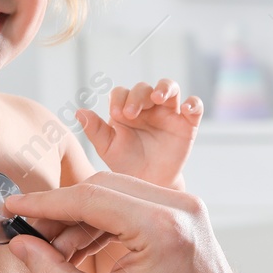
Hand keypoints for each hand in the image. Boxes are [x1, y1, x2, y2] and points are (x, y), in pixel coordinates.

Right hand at [3, 173, 272, 272]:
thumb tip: (21, 247)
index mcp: (161, 226)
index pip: (88, 198)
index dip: (43, 203)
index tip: (11, 208)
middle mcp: (176, 204)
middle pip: (99, 187)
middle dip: (60, 212)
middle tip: (31, 238)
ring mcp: (181, 204)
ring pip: (112, 192)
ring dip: (78, 219)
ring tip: (56, 253)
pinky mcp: (180, 211)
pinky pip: (129, 203)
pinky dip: (100, 222)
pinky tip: (80, 249)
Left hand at [77, 79, 201, 187]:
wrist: (149, 184)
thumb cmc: (126, 165)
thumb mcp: (108, 148)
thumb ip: (95, 130)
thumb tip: (78, 112)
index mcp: (126, 109)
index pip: (122, 93)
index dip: (119, 99)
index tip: (116, 115)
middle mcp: (147, 107)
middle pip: (144, 87)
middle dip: (137, 96)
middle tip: (131, 113)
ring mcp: (168, 113)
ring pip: (170, 88)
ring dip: (164, 88)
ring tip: (157, 97)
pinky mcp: (187, 123)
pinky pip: (195, 106)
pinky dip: (193, 103)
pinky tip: (187, 108)